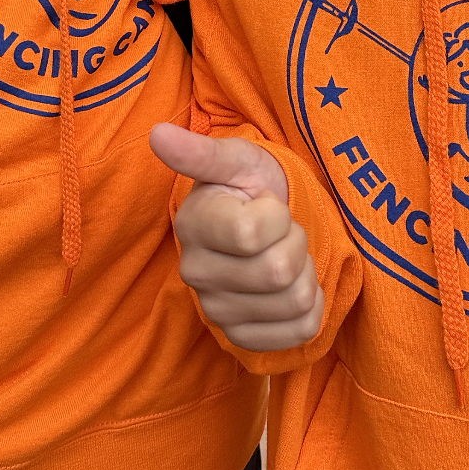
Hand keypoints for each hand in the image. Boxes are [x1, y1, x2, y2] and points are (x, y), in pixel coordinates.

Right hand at [150, 123, 324, 349]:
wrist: (258, 222)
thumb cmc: (247, 185)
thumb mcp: (234, 159)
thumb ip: (201, 151)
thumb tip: (157, 133)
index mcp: (193, 226)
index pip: (251, 234)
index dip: (276, 215)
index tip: (265, 204)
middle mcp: (196, 274)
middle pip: (278, 271)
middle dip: (296, 242)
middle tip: (280, 232)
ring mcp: (217, 310)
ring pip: (294, 300)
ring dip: (305, 272)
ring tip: (282, 253)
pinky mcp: (241, 336)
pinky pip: (301, 329)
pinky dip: (311, 305)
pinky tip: (290, 285)